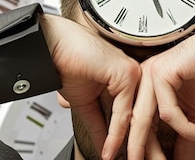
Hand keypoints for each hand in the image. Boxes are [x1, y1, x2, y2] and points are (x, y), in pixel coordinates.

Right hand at [40, 14, 140, 159]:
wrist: (51, 47)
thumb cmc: (66, 63)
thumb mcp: (84, 103)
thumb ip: (97, 124)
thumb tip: (105, 145)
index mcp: (127, 78)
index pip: (137, 112)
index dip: (134, 138)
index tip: (129, 156)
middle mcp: (134, 74)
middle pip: (144, 114)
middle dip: (143, 143)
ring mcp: (133, 72)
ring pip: (137, 115)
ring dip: (131, 143)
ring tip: (124, 159)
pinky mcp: (126, 73)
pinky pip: (124, 111)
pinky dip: (117, 133)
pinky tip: (110, 147)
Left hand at [127, 11, 194, 159]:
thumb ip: (185, 137)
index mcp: (149, 87)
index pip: (137, 123)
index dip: (141, 147)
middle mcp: (145, 79)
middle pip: (135, 123)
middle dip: (140, 152)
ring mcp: (151, 74)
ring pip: (144, 119)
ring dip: (157, 148)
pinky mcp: (162, 72)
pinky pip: (167, 111)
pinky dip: (185, 129)